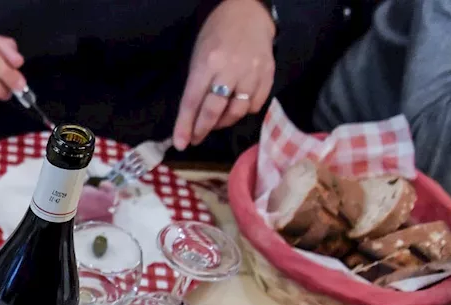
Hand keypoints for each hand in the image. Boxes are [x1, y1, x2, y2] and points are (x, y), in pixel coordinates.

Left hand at [172, 0, 275, 149]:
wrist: (248, 14)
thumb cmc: (216, 36)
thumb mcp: (198, 57)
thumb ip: (195, 86)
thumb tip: (189, 119)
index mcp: (207, 63)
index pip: (193, 101)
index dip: (186, 125)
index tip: (181, 143)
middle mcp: (230, 69)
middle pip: (215, 110)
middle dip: (202, 129)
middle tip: (196, 138)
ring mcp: (252, 72)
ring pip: (237, 111)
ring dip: (224, 122)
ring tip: (216, 121)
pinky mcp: (268, 74)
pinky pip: (256, 104)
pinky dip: (245, 111)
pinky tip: (237, 107)